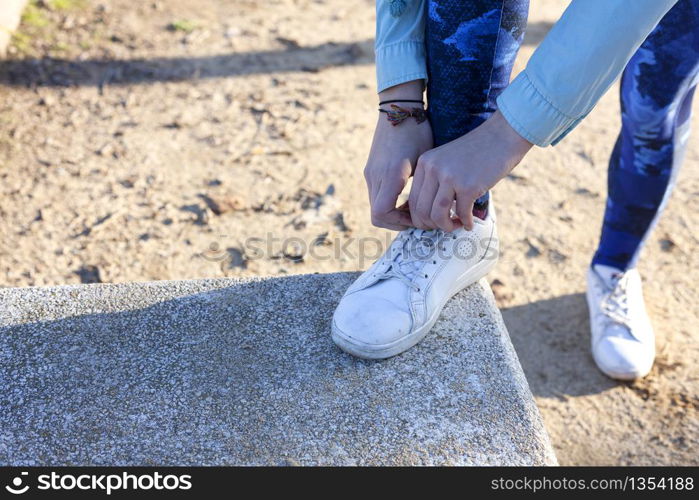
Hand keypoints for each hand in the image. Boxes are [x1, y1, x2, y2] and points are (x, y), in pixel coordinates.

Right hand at [364, 81, 431, 229]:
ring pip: (376, 206)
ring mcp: (370, 173)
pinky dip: (390, 201)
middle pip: (377, 215)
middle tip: (418, 218)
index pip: (381, 214)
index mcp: (390, 176)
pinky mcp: (370, 169)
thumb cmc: (417, 131)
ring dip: (393, 211)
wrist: (398, 107)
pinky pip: (377, 195)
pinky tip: (407, 194)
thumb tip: (436, 206)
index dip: (399, 223)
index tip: (417, 220)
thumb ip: (425, 185)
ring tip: (415, 206)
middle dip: (397, 221)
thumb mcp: (425, 159)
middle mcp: (375, 176)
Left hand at [409, 110, 532, 230]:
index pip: (413, 200)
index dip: (421, 218)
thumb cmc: (477, 152)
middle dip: (432, 225)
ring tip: (456, 225)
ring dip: (446, 226)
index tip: (432, 222)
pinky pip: (462, 213)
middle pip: (422, 210)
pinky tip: (470, 223)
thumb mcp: (446, 161)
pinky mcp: (468, 186)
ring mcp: (450, 177)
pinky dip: (466, 222)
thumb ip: (435, 181)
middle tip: (445, 226)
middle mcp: (433, 169)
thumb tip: (428, 214)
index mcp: (424, 163)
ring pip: (437, 215)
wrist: (502, 136)